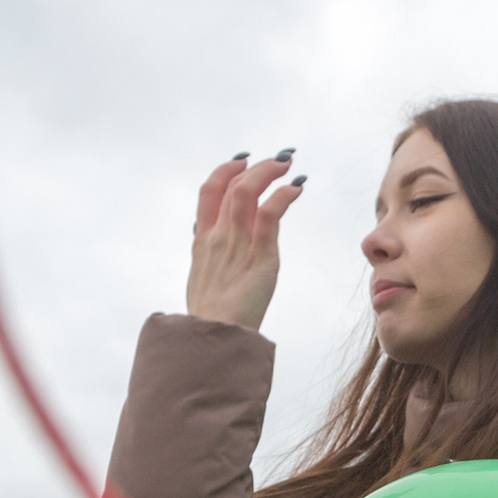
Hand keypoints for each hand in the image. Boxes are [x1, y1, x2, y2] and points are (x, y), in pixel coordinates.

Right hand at [187, 152, 302, 330]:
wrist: (215, 336)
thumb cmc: (213, 318)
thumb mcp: (205, 281)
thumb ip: (213, 258)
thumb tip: (222, 247)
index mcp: (202, 241)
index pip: (208, 191)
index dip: (225, 170)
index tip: (241, 161)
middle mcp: (217, 237)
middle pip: (232, 185)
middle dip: (256, 166)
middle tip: (278, 160)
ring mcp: (236, 244)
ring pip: (248, 191)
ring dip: (270, 171)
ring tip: (288, 165)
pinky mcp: (260, 256)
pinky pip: (270, 213)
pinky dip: (284, 195)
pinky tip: (295, 189)